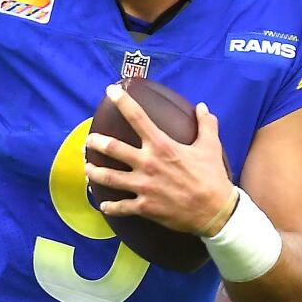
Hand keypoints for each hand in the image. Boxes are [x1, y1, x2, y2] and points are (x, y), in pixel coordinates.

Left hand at [85, 85, 236, 235]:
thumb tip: (203, 107)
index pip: (137, 117)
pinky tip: (103, 206)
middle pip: (113, 148)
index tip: (110, 90)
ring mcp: (143, 186)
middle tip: (89, 140)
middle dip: (96, 142)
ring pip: (109, 178)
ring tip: (87, 168)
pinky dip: (110, 207)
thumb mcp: (210, 147)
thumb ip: (206, 125)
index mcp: (162, 146)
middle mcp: (148, 164)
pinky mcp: (144, 207)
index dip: (122, 101)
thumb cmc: (212, 177)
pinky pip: (120, 206)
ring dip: (95, 172)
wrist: (214, 212)